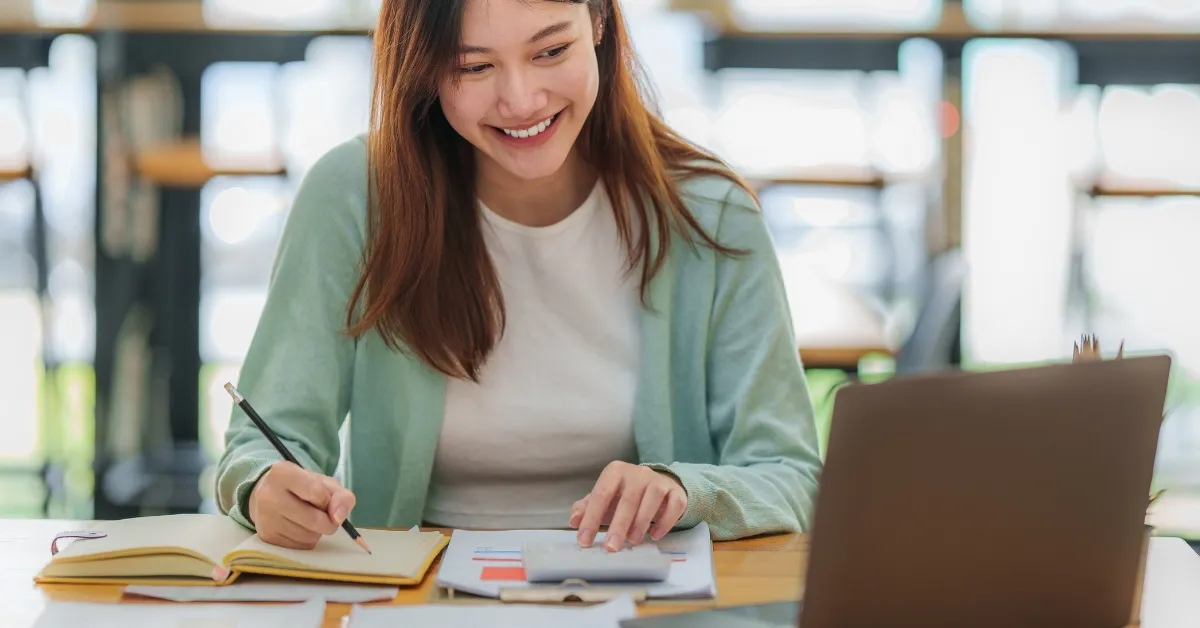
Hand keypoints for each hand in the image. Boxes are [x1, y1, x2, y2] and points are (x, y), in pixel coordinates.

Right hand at [248, 461, 356, 549]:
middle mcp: (268, 495)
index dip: (328, 500)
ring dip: (317, 532)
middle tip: (322, 513)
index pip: (318, 494)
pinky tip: (299, 528)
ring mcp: (265, 518)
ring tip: (308, 519)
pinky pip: (299, 546)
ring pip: (308, 536)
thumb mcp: (325, 483)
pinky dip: (307, 540)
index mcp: (283, 473)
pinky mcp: (266, 536)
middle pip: (315, 520)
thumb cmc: (302, 487)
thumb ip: (341, 496)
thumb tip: (339, 518)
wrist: (270, 495)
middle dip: (328, 521)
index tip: (323, 498)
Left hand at [570, 461, 687, 550]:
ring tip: (632, 541)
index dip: (591, 518)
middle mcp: (638, 472)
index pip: (601, 495)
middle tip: (611, 548)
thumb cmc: (625, 495)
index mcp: (615, 471)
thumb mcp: (605, 498)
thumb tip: (573, 521)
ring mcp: (659, 481)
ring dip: (641, 523)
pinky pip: (674, 505)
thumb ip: (587, 508)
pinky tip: (655, 535)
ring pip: (652, 499)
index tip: (584, 541)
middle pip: (627, 500)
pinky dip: (665, 521)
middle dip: (618, 526)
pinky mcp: (676, 492)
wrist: (658, 485)